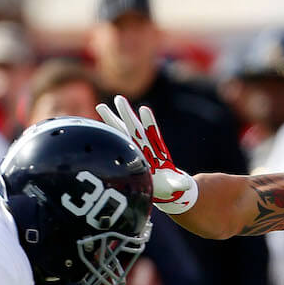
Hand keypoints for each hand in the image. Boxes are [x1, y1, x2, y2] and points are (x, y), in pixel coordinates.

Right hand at [96, 95, 196, 212]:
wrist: (165, 186)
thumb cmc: (171, 186)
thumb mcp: (175, 184)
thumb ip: (179, 183)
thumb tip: (185, 184)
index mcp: (157, 151)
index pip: (153, 134)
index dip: (149, 123)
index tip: (145, 109)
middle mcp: (146, 146)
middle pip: (134, 128)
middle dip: (127, 114)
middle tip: (119, 98)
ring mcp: (136, 148)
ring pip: (123, 132)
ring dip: (112, 120)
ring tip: (100, 105)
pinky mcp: (129, 153)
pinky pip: (118, 142)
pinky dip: (109, 134)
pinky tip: (97, 125)